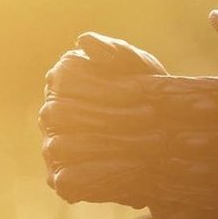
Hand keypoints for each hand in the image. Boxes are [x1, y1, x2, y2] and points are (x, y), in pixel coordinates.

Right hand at [40, 33, 168, 208]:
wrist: (168, 131)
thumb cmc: (149, 90)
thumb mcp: (141, 67)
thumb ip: (117, 52)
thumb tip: (84, 40)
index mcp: (63, 77)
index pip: (68, 79)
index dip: (107, 88)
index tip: (142, 93)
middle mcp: (49, 111)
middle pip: (64, 113)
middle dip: (113, 117)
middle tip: (154, 119)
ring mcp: (51, 146)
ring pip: (64, 145)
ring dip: (112, 144)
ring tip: (152, 143)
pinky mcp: (59, 178)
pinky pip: (68, 177)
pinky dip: (102, 172)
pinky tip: (135, 167)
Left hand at [41, 12, 217, 218]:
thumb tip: (214, 14)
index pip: (158, 92)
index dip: (115, 87)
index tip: (84, 79)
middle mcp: (214, 133)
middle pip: (137, 126)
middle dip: (93, 120)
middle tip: (54, 115)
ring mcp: (214, 167)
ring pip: (139, 161)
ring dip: (96, 155)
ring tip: (60, 150)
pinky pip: (159, 193)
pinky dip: (121, 187)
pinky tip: (97, 184)